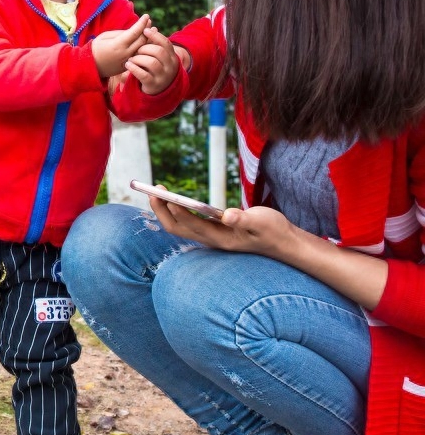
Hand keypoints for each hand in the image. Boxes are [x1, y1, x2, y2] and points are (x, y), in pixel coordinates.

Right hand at [92, 15, 148, 77]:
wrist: (89, 66)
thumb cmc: (95, 48)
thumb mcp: (105, 36)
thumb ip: (121, 33)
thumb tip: (134, 30)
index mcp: (118, 44)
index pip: (135, 32)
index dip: (142, 23)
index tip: (146, 16)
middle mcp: (125, 53)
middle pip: (142, 40)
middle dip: (147, 30)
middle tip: (149, 22)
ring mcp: (127, 61)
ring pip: (143, 49)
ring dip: (148, 39)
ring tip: (152, 31)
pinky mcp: (128, 66)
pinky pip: (139, 57)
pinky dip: (144, 48)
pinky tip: (146, 42)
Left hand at [125, 26, 180, 93]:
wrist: (159, 90)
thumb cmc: (155, 69)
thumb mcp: (158, 58)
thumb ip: (154, 46)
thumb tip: (149, 28)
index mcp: (172, 57)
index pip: (166, 43)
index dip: (155, 36)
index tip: (145, 30)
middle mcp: (170, 66)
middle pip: (158, 52)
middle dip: (145, 48)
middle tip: (135, 50)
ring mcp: (163, 76)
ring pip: (152, 63)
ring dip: (139, 59)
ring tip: (131, 59)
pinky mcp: (154, 85)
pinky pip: (144, 75)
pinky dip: (134, 69)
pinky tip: (128, 65)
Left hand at [147, 189, 299, 260]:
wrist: (283, 243)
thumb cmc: (274, 231)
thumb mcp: (263, 222)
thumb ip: (245, 220)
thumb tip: (228, 215)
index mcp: (221, 239)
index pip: (192, 226)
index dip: (178, 212)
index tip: (166, 197)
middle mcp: (211, 240)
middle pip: (178, 228)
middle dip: (162, 210)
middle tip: (152, 191)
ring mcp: (211, 237)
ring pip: (180, 226)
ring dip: (166, 210)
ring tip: (157, 192)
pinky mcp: (213, 232)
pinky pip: (187, 223)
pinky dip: (177, 211)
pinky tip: (173, 200)